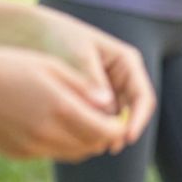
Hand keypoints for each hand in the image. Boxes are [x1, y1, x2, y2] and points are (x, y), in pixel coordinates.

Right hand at [0, 46, 136, 162]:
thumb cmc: (9, 65)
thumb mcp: (51, 67)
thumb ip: (84, 87)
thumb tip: (110, 104)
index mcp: (60, 108)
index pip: (104, 130)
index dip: (118, 127)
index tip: (121, 118)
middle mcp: (46, 133)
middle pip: (90, 146)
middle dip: (102, 136)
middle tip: (104, 121)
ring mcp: (30, 147)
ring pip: (71, 153)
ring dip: (82, 141)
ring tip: (81, 121)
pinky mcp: (17, 153)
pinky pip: (49, 153)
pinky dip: (58, 143)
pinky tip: (51, 124)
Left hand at [28, 5, 155, 148]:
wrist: (37, 33)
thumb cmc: (60, 38)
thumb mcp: (77, 56)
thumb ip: (93, 81)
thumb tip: (108, 109)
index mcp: (128, 62)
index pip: (143, 97)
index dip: (139, 119)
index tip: (127, 138)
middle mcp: (123, 77)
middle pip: (133, 111)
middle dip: (123, 130)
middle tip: (107, 148)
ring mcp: (110, 88)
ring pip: (116, 118)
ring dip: (107, 131)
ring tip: (90, 146)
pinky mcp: (94, 98)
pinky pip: (99, 118)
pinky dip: (92, 127)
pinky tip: (78, 137)